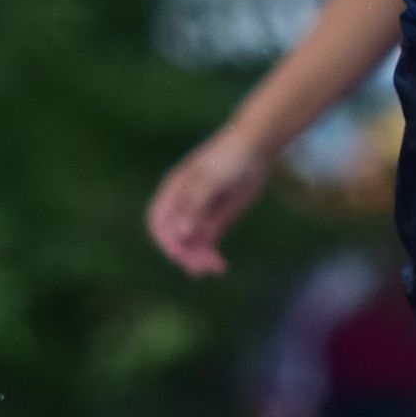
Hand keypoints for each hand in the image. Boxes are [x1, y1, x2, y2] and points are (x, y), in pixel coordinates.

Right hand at [146, 119, 273, 276]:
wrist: (256, 149)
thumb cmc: (230, 157)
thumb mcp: (212, 179)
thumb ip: (196, 204)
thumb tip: (183, 233)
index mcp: (174, 191)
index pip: (159, 223)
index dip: (167, 240)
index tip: (182, 253)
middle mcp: (183, 206)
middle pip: (175, 238)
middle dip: (186, 254)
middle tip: (204, 267)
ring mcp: (199, 215)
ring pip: (191, 245)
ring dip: (198, 260)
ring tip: (216, 267)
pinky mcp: (215, 222)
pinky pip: (206, 245)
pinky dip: (210, 257)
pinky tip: (220, 266)